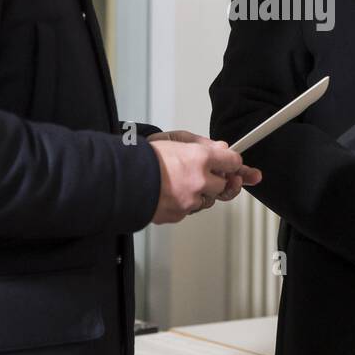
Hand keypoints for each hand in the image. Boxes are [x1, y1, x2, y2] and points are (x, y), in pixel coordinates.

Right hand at [147, 130, 263, 203]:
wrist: (121, 179)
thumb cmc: (143, 157)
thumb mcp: (175, 139)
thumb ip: (202, 144)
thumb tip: (221, 149)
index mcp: (200, 158)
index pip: (233, 162)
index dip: (233, 162)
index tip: (232, 163)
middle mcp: (199, 181)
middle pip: (224, 185)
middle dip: (217, 180)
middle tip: (205, 174)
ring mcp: (190, 201)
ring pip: (207, 201)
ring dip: (200, 193)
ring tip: (180, 182)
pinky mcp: (179, 214)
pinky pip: (190, 210)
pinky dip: (184, 203)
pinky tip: (172, 192)